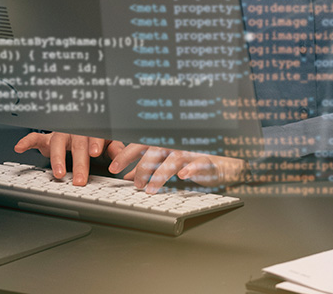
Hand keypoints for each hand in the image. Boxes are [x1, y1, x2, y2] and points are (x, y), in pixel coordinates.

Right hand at [14, 132, 125, 185]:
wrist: (80, 124)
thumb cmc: (94, 137)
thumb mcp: (107, 142)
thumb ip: (114, 148)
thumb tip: (122, 158)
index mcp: (91, 131)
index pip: (94, 135)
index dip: (94, 143)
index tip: (94, 153)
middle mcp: (75, 131)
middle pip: (76, 144)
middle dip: (78, 162)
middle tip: (79, 179)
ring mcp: (60, 134)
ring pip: (57, 142)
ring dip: (57, 157)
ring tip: (58, 173)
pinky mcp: (47, 139)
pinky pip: (35, 138)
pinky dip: (26, 141)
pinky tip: (19, 147)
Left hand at [108, 144, 249, 192]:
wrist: (219, 160)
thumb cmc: (189, 159)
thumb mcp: (165, 162)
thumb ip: (147, 167)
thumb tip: (127, 176)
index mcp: (162, 143)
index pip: (140, 144)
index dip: (125, 155)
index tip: (112, 167)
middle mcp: (174, 144)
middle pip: (154, 151)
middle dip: (142, 167)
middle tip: (135, 184)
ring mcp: (190, 150)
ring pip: (172, 159)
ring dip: (160, 174)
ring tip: (151, 189)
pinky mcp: (205, 160)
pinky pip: (198, 163)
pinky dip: (190, 168)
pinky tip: (183, 175)